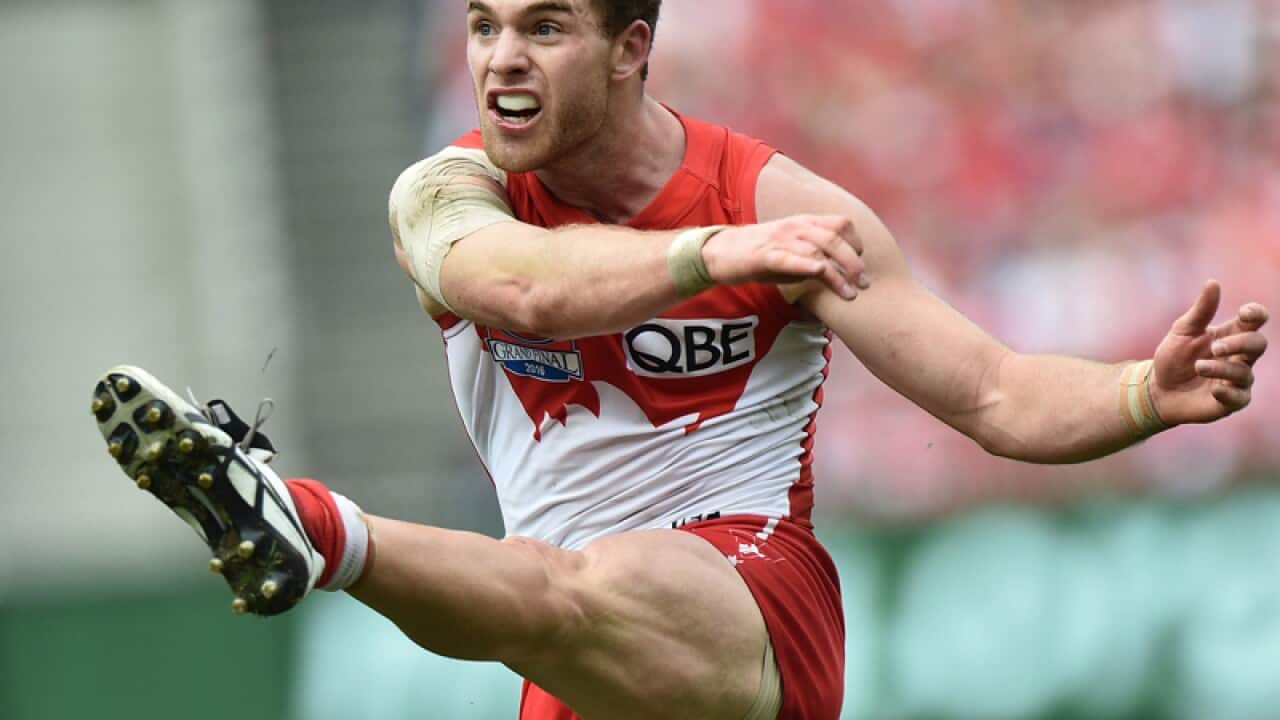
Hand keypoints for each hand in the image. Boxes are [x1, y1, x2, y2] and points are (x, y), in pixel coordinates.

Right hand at [701, 215, 868, 298]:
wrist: (720, 252)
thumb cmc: (757, 254)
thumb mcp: (790, 250)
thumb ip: (812, 257)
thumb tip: (834, 274)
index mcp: (802, 223)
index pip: (840, 223)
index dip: (856, 242)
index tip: (863, 262)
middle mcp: (795, 227)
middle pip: (834, 238)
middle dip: (854, 262)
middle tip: (865, 283)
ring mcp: (780, 240)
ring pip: (817, 251)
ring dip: (838, 273)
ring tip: (850, 293)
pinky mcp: (765, 256)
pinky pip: (791, 258)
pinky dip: (808, 265)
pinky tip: (821, 273)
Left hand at [1150, 279, 1268, 424]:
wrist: (1158, 390)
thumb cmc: (1174, 358)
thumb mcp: (1183, 331)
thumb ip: (1200, 311)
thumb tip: (1213, 282)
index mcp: (1230, 335)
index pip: (1255, 322)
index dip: (1256, 315)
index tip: (1245, 313)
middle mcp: (1239, 357)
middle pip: (1258, 344)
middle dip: (1240, 343)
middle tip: (1215, 347)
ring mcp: (1237, 380)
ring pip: (1245, 372)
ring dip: (1222, 369)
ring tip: (1199, 366)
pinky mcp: (1230, 401)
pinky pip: (1240, 397)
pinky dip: (1229, 393)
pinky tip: (1215, 389)